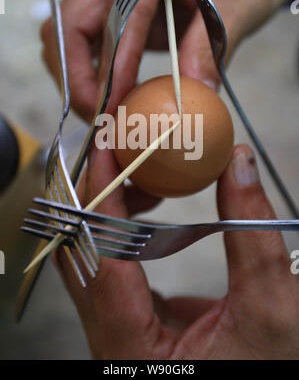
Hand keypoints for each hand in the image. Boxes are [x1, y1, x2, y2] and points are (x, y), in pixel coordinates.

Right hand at [41, 0, 298, 120]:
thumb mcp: (239, 2)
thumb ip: (209, 49)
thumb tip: (187, 100)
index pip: (118, 12)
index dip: (112, 66)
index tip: (111, 109)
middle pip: (70, 23)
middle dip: (79, 78)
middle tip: (101, 119)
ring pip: (68, 33)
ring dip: (79, 79)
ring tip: (103, 115)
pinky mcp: (113, 0)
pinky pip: (87, 39)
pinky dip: (92, 72)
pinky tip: (109, 97)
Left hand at [54, 144, 298, 358]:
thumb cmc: (270, 370)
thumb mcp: (271, 307)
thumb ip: (252, 233)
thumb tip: (238, 165)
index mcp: (131, 350)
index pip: (100, 257)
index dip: (101, 196)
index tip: (106, 148)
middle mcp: (111, 343)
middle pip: (82, 254)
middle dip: (98, 194)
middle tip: (122, 151)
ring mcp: (117, 332)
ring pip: (90, 258)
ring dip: (108, 209)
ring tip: (140, 174)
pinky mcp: (131, 322)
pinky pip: (108, 266)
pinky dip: (119, 227)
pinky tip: (144, 206)